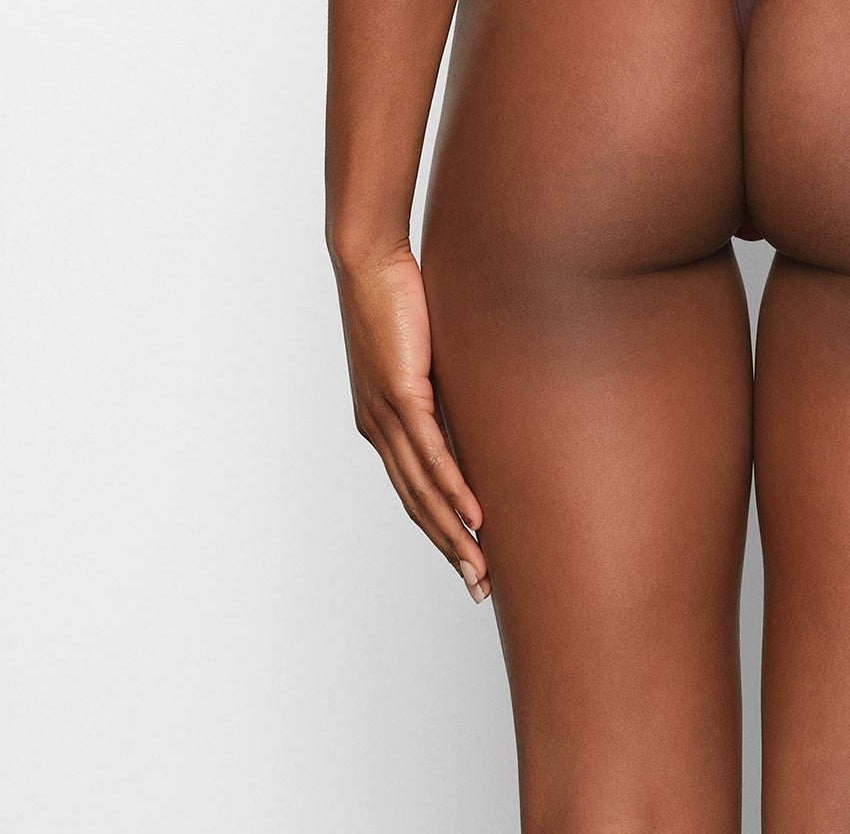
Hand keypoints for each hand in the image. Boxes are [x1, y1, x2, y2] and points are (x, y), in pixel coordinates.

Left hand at [335, 242, 488, 601]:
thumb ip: (442, 383)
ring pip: (422, 489)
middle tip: (479, 588)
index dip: (439, 531)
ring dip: (453, 534)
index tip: (468, 562)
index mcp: (380, 422)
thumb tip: (474, 400)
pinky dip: (452, 488)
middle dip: (449, 550)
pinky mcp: (401, 393)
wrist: (368, 260)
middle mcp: (378, 428)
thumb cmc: (397, 295)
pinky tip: (474, 514)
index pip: (412, 490)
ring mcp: (387, 415)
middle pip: (416, 504)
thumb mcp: (426, 351)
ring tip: (480, 568)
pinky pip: (430, 452)